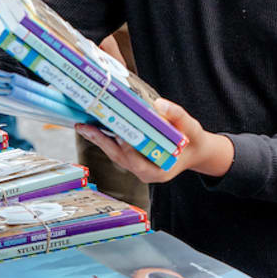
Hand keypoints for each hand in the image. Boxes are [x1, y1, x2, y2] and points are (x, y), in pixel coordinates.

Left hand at [75, 98, 228, 184]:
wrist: (193, 151)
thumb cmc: (192, 140)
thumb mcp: (192, 127)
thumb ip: (177, 116)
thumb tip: (158, 104)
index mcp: (159, 171)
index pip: (137, 162)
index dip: (126, 148)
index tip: (117, 133)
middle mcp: (144, 173)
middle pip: (119, 157)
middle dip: (102, 141)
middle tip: (86, 126)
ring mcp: (136, 167)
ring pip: (113, 154)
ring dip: (98, 139)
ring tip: (83, 124)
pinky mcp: (131, 159)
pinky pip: (115, 149)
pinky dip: (104, 137)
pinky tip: (93, 124)